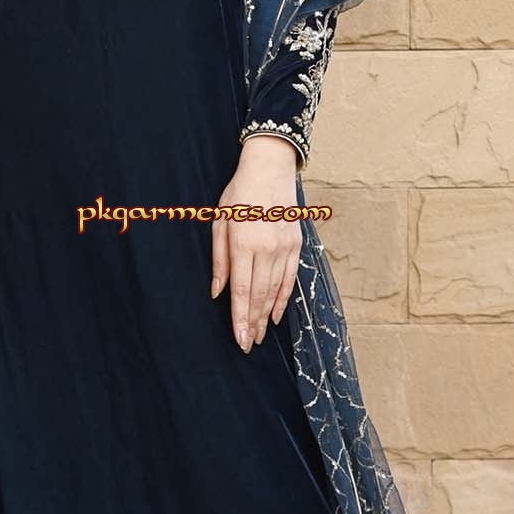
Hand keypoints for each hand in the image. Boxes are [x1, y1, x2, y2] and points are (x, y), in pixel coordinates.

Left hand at [211, 134, 300, 350]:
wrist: (270, 168)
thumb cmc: (239, 193)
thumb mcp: (220, 221)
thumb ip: (219, 260)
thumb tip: (217, 292)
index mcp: (244, 243)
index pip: (243, 291)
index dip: (240, 318)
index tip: (239, 339)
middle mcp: (267, 249)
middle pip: (261, 296)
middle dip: (253, 323)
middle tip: (248, 345)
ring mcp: (284, 248)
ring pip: (276, 290)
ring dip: (267, 316)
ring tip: (259, 335)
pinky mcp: (296, 245)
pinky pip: (290, 278)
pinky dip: (283, 299)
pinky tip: (276, 314)